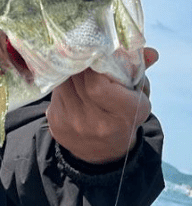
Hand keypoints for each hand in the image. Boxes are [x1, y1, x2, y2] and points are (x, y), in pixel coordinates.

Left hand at [46, 47, 157, 164]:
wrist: (104, 152)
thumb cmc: (123, 115)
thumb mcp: (138, 95)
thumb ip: (139, 70)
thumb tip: (150, 52)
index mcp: (123, 114)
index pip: (97, 85)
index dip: (94, 66)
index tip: (98, 58)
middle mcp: (95, 123)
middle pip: (78, 80)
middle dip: (82, 64)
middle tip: (87, 57)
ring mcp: (72, 125)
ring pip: (64, 83)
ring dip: (70, 73)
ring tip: (80, 72)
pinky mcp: (56, 124)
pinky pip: (55, 94)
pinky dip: (62, 86)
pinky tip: (72, 88)